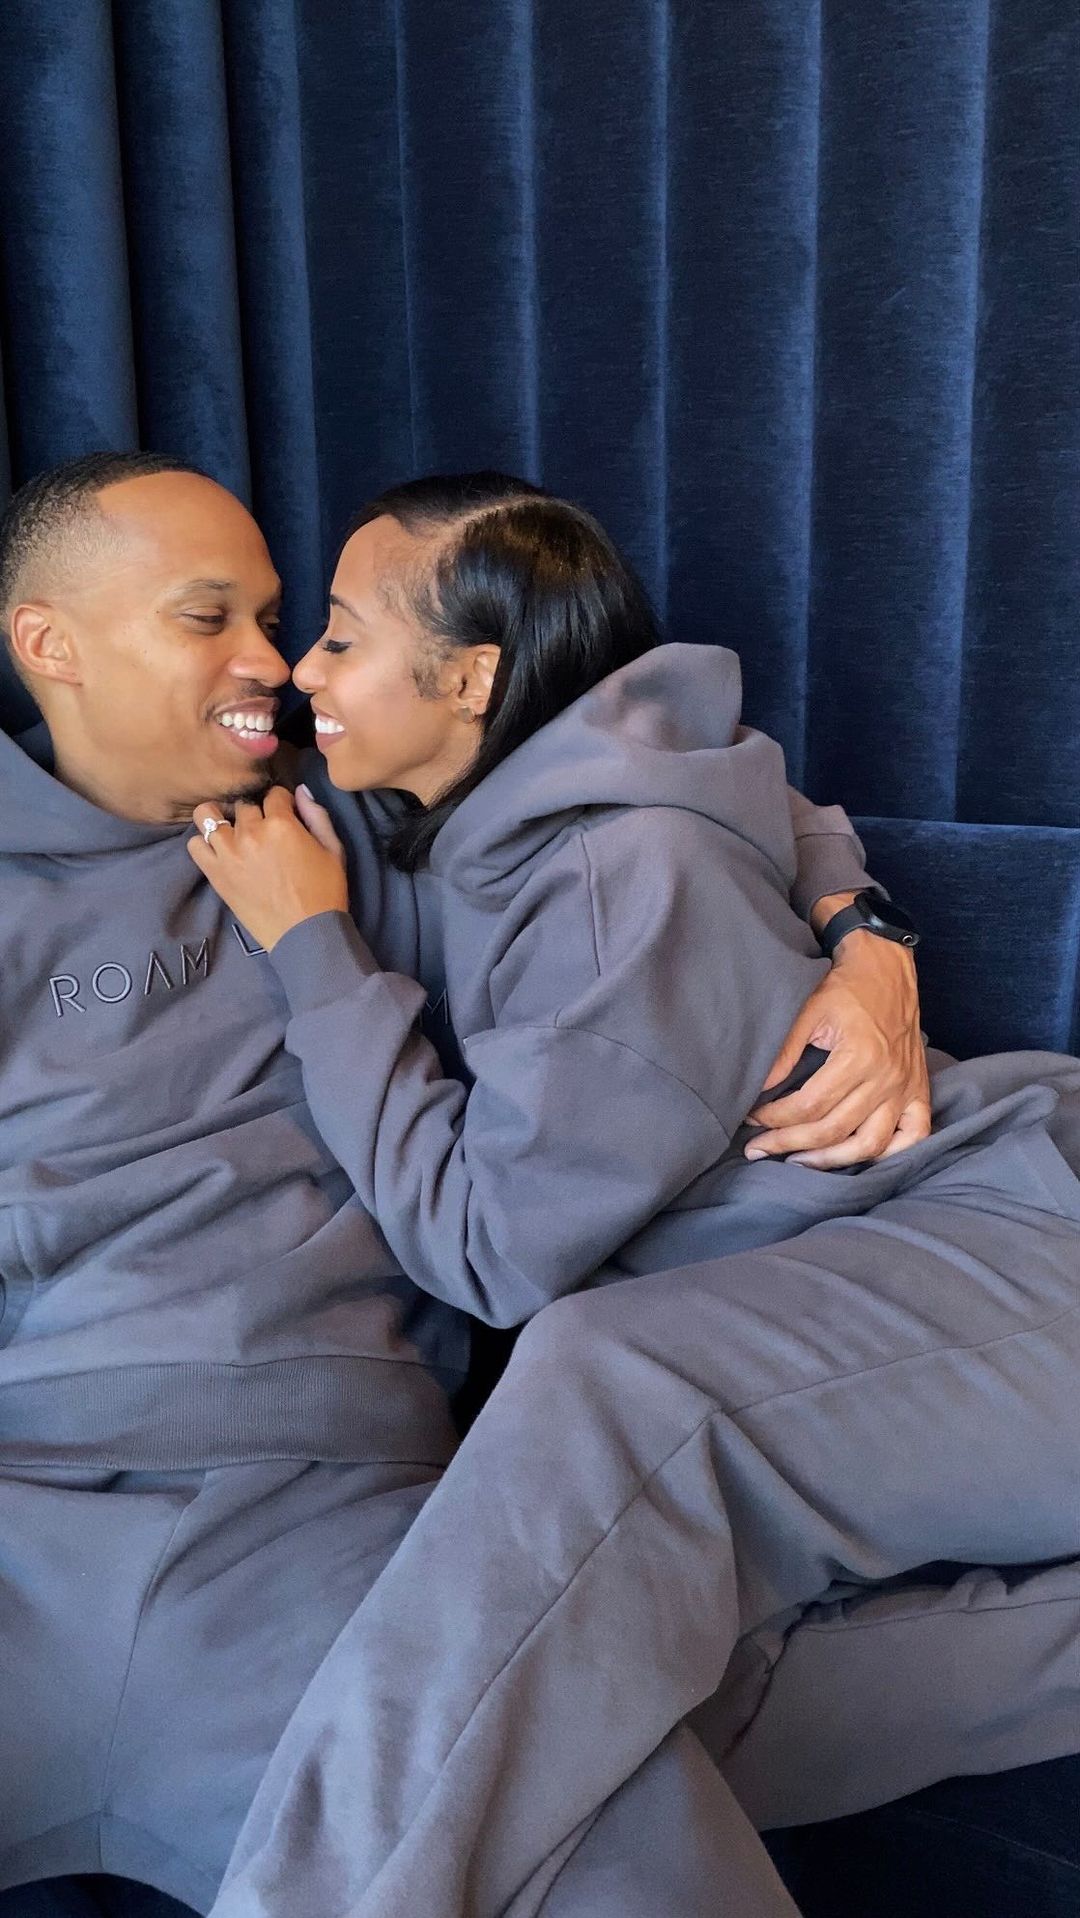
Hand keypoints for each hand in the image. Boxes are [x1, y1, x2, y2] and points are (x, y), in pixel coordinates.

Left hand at [188, 783, 347, 950]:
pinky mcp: (215, 874)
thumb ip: (317, 815)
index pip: (274, 794)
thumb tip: (299, 791)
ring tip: (232, 831)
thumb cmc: (325, 892)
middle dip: (254, 812)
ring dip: (221, 819)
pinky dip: (204, 843)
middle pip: (243, 805)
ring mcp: (228, 853)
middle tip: (262, 828)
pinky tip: (220, 851)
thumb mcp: (333, 850)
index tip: (285, 814)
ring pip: (208, 815)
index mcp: (282, 824)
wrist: (305, 934)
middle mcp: (250, 833)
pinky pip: (194, 845)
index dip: (282, 802)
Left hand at [746, 935, 931, 1166]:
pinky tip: (858, 1157)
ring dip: (832, 1160)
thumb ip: (784, 1051)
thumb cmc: (845, 989)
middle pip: (833, 1130)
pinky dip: (891, 1155)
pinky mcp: (919, 1091)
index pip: (809, 1106)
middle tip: (759, 1149)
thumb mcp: (808, 1010)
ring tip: (800, 1161)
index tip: (752, 1118)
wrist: (887, 969)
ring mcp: (905, 1088)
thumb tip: (759, 1088)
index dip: (775, 1118)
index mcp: (859, 1056)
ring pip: (870, 1144)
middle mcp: (886, 1078)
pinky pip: (914, 1137)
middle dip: (790, 1144)